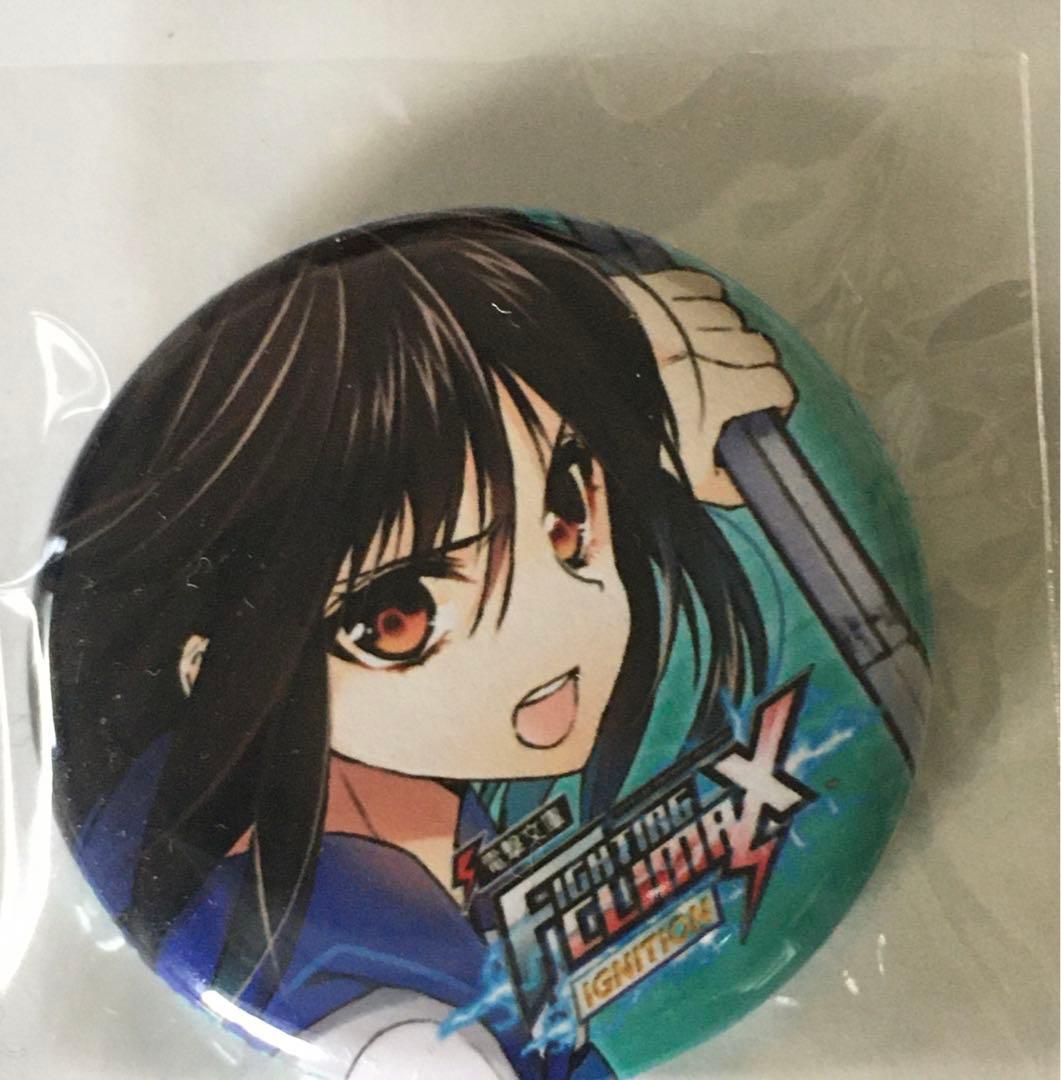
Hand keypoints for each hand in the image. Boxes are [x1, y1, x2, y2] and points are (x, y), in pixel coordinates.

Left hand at [614, 269, 794, 506]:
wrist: (570, 383)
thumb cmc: (628, 433)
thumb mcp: (679, 473)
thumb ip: (720, 483)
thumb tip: (742, 489)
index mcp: (729, 388)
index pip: (779, 386)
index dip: (776, 401)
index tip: (765, 411)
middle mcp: (718, 344)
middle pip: (760, 348)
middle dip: (754, 368)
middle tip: (733, 386)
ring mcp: (689, 314)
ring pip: (732, 317)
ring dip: (726, 334)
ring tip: (704, 354)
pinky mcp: (662, 290)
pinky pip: (702, 288)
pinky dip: (703, 302)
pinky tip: (688, 320)